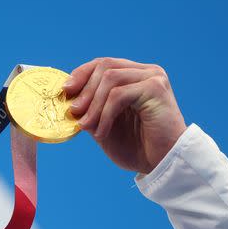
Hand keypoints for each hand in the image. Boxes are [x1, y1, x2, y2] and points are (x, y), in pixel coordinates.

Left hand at [63, 57, 187, 174]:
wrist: (162, 164)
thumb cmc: (137, 147)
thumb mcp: (104, 125)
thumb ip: (90, 109)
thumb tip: (67, 97)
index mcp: (135, 76)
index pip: (103, 64)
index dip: (81, 74)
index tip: (65, 92)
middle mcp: (146, 72)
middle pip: (104, 66)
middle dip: (84, 90)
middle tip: (73, 112)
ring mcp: (153, 78)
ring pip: (110, 79)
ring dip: (93, 105)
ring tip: (86, 126)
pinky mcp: (156, 89)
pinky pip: (119, 95)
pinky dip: (105, 114)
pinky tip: (101, 133)